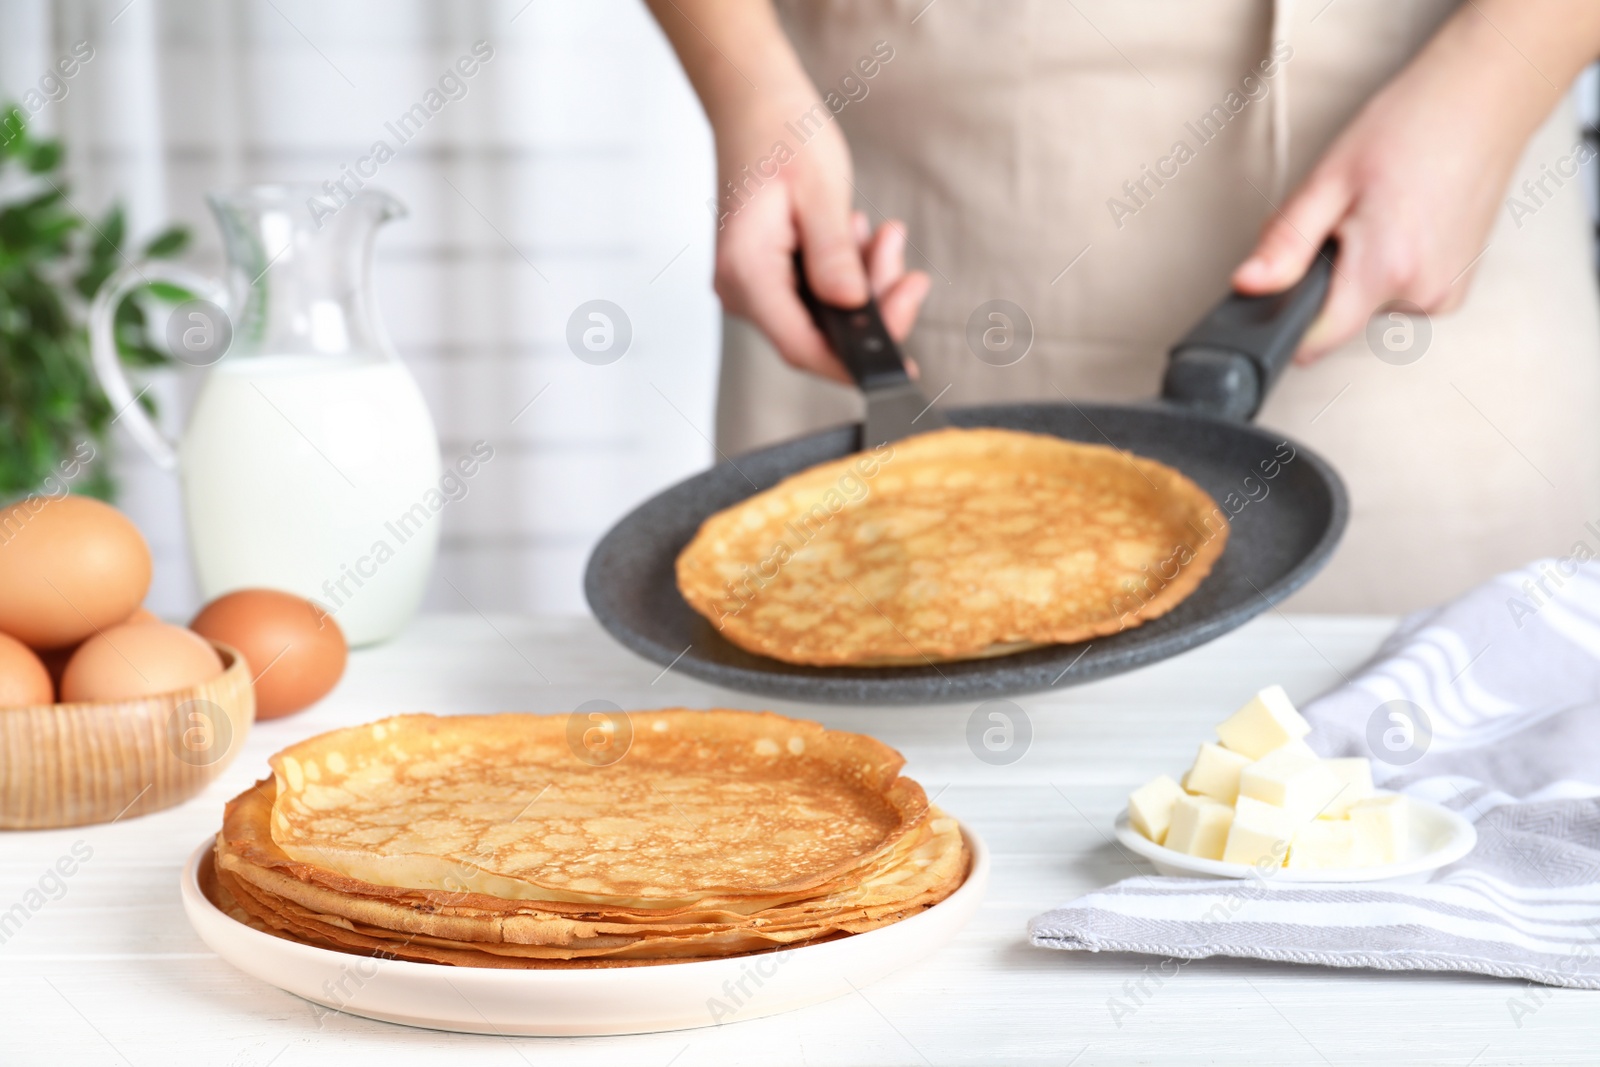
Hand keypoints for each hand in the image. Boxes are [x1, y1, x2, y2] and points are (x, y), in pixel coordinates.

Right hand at [711, 99, 929, 382]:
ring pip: (824, 316)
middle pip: (818, 335)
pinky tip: (859, 236)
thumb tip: (852, 305)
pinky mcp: (769, 276)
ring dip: (865, 285)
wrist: (752, 102)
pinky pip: (817, 295)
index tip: (900, 367)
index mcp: (747, 271)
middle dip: (873, 309)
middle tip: (911, 274)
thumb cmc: (780, 132)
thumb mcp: (819, 190)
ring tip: (883, 236)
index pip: (800, 346)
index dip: (852, 364)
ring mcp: (754, 285)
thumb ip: (834, 254)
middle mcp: (743, 288)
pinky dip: (849, 274)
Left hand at [1231, 10, 1563, 361]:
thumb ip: (1285, 243)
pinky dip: (1391, 269)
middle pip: (1340, 317)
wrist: (1482, 98)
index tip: (1283, 286)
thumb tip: (1247, 286)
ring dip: (1360, 272)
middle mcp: (1422, 293)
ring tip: (1380, 215)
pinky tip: (1403, 226)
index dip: (1285, 318)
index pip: (1315, 340)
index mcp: (1387, 270)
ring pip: (1369, 305)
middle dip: (1325, 278)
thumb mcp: (1329, 179)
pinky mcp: (1457, 289)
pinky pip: (1400, 295)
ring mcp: (1445, 294)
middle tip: (1344, 221)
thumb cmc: (1411, 126)